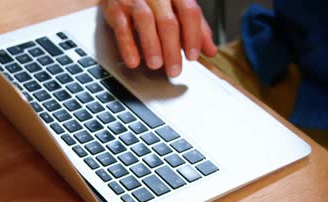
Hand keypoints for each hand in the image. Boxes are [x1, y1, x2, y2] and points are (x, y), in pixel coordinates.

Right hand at [102, 0, 217, 76]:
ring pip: (145, 21)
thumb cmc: (154, 0)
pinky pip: (122, 27)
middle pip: (168, 21)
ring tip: (155, 65)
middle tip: (174, 69)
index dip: (193, 35)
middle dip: (172, 49)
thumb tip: (210, 50)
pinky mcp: (116, 8)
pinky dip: (128, 46)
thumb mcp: (178, 9)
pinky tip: (133, 61)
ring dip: (151, 46)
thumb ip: (195, 28)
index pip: (189, 11)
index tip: (193, 56)